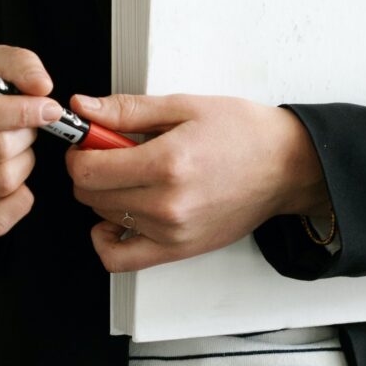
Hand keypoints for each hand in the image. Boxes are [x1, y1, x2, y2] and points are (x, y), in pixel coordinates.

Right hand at [0, 45, 61, 238]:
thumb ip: (21, 65)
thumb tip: (41, 87)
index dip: (20, 112)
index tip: (50, 107)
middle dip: (27, 134)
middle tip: (30, 126)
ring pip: (3, 181)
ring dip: (26, 162)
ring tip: (19, 147)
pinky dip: (20, 201)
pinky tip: (20, 179)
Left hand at [65, 90, 327, 271]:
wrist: (286, 166)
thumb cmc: (243, 133)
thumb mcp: (184, 106)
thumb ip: (127, 110)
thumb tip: (84, 108)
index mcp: (167, 162)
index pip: (89, 168)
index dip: (79, 149)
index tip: (88, 138)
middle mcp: (167, 204)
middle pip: (90, 194)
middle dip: (90, 168)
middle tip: (110, 150)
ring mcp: (172, 232)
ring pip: (103, 218)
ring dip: (104, 195)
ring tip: (131, 174)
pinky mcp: (178, 250)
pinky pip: (120, 259)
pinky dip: (106, 240)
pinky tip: (116, 218)